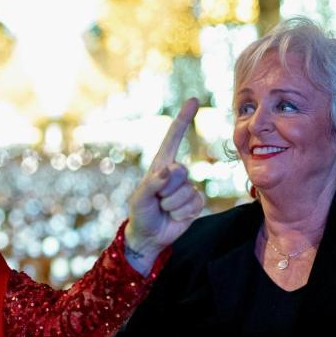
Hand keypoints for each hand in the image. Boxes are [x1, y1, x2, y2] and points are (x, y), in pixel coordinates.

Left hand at [125, 98, 204, 265]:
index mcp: (161, 165)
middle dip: (167, 189)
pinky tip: (174, 215)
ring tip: (163, 208)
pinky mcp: (195, 202)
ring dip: (172, 204)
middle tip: (157, 200)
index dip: (183, 119)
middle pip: (181, 171)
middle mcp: (176, 173)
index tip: (193, 100)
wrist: (150, 236)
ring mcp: (187, 187)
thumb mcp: (140, 198)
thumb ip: (152, 184)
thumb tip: (168, 172)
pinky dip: (182, 212)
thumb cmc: (141, 213)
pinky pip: (195, 203)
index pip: (173, 138)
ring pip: (187, 191)